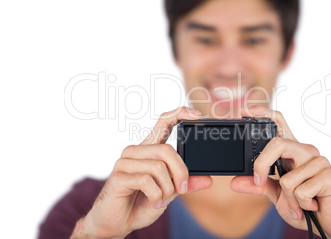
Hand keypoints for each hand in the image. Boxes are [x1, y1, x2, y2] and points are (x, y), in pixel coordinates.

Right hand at [76, 107, 212, 238]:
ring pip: (158, 166)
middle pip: (167, 150)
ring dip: (166, 188)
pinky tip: (154, 203)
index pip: (163, 122)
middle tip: (182, 189)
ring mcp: (125, 162)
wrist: (117, 223)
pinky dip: (156, 195)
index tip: (196, 115)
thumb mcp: (169, 193)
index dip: (179, 114)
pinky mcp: (118, 177)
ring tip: (162, 199)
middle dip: (180, 172)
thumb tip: (207, 180)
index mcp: (148, 150)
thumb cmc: (140, 204)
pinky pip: (146, 180)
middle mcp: (136, 151)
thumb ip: (185, 184)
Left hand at [231, 106, 330, 238]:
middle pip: (277, 144)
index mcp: (293, 152)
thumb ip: (258, 186)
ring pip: (286, 179)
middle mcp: (306, 151)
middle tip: (259, 181)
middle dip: (262, 165)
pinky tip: (313, 205)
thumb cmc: (304, 206)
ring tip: (300, 204)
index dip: (264, 114)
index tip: (246, 110)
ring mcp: (319, 162)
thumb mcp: (276, 195)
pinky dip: (301, 204)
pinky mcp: (329, 175)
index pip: (280, 123)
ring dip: (289, 199)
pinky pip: (300, 191)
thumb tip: (234, 182)